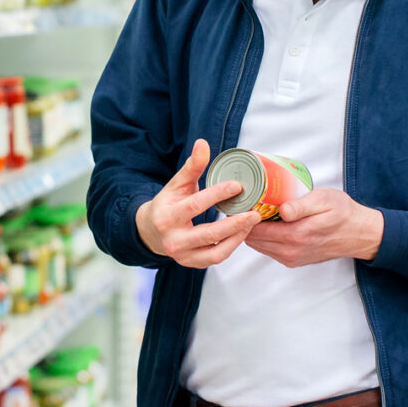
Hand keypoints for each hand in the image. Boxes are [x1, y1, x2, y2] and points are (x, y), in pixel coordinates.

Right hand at [136, 139, 261, 268]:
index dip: (217, 195)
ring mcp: (183, 256)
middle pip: (208, 233)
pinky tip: (242, 233)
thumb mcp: (176, 184)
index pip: (195, 205)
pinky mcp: (192, 264)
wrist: (151, 232)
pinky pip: (216, 258)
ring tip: (252, 223)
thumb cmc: (167, 203)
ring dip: (237, 238)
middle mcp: (173, 240)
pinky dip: (231, 246)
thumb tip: (203, 143)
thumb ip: (192, 166)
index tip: (238, 186)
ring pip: (216, 251)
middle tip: (255, 213)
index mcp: (167, 217)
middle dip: (235, 223)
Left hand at [244, 188, 383, 267]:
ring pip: (259, 246)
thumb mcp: (324, 201)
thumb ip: (301, 206)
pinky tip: (267, 222)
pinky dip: (263, 238)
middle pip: (253, 239)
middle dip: (245, 223)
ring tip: (254, 211)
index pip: (255, 230)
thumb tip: (282, 210)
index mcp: (296, 236)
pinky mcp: (294, 260)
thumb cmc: (343, 213)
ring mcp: (292, 258)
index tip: (241, 201)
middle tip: (244, 204)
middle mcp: (291, 252)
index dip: (244, 215)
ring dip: (252, 231)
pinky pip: (269, 250)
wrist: (359, 234)